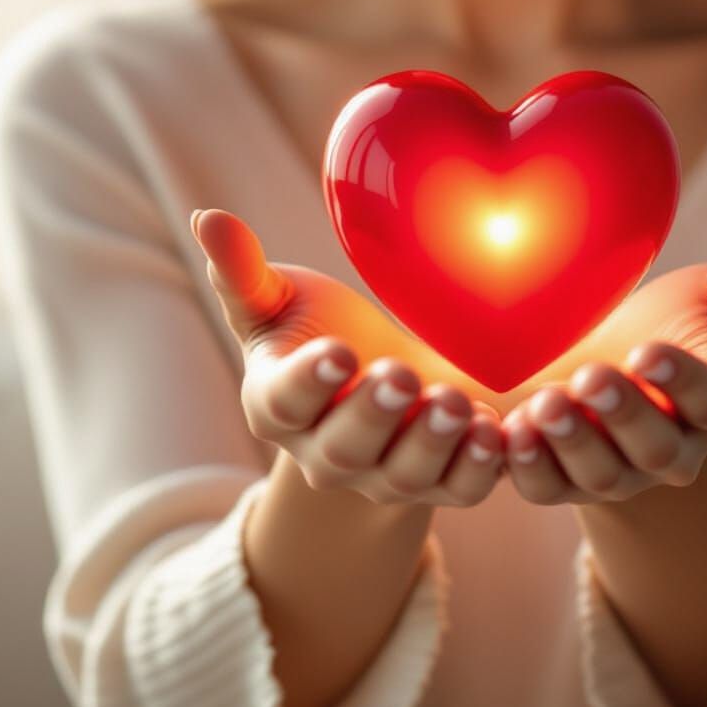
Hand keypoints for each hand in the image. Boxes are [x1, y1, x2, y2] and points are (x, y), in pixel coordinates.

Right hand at [190, 208, 505, 505]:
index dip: (308, 382)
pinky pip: (459, 488)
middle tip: (402, 377)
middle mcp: (329, 453)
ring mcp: (386, 475)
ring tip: (456, 402)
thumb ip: (246, 272)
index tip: (338, 350)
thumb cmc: (327, 334)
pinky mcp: (440, 484)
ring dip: (431, 443)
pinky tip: (497, 430)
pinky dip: (478, 466)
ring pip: (404, 474)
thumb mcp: (283, 301)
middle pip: (344, 447)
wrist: (385, 385)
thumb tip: (209, 218)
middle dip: (373, 414)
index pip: (284, 401)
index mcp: (280, 405)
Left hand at [501, 204, 706, 503]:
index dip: (683, 381)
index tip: (648, 350)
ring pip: (600, 474)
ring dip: (570, 444)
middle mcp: (673, 449)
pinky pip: (547, 486)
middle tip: (589, 377)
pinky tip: (505, 434)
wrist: (620, 369)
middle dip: (623, 416)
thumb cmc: (680, 325)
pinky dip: (528, 466)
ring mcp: (619, 471)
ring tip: (541, 405)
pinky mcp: (566, 480)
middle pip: (656, 448)